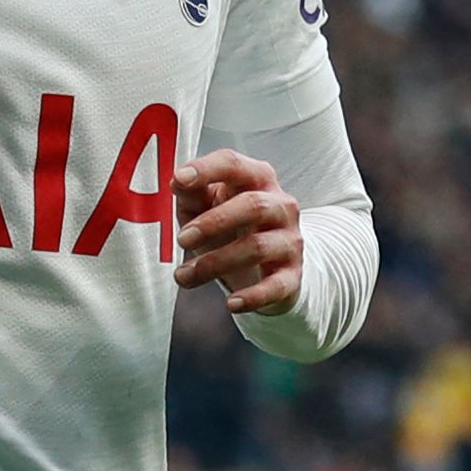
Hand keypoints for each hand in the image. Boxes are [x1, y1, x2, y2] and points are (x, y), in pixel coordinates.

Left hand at [174, 149, 302, 314]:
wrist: (266, 269)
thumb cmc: (229, 228)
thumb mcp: (206, 207)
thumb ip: (192, 193)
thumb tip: (178, 180)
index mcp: (256, 179)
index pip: (234, 165)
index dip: (207, 169)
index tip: (179, 179)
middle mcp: (280, 205)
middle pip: (252, 205)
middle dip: (214, 222)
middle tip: (182, 240)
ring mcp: (290, 240)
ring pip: (258, 247)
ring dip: (216, 263)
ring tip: (183, 277)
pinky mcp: (293, 275)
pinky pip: (276, 286)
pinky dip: (253, 297)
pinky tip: (231, 304)